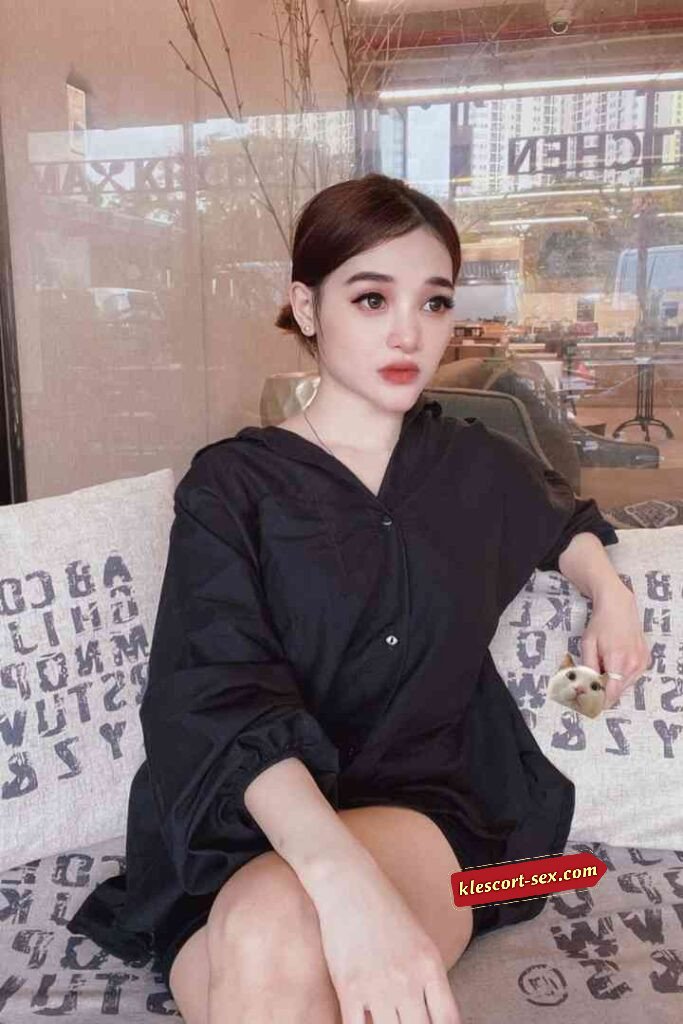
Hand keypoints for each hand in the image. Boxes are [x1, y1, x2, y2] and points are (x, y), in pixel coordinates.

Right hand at [306, 849, 461, 1023]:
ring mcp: (378, 986)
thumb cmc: (384, 907)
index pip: (448, 1020)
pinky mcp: (349, 988)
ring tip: (386, 1022)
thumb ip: (427, 977)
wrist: (349, 883)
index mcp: (429, 965)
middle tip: (405, 1022)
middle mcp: (408, 979)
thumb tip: (431, 1013)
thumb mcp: (418, 939)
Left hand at [582, 583, 650, 708]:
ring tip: (602, 670)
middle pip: (618, 690)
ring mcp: (642, 662)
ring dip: (614, 683)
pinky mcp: (646, 660)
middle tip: (591, 688)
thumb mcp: (588, 644)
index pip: (611, 693)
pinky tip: (614, 664)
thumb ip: (588, 668)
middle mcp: (633, 664)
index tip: (591, 706)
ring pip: (626, 684)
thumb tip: (586, 687)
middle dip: (605, 691)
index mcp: (617, 661)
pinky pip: (633, 676)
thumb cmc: (600, 624)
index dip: (601, 702)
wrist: (618, 607)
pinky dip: (622, 676)